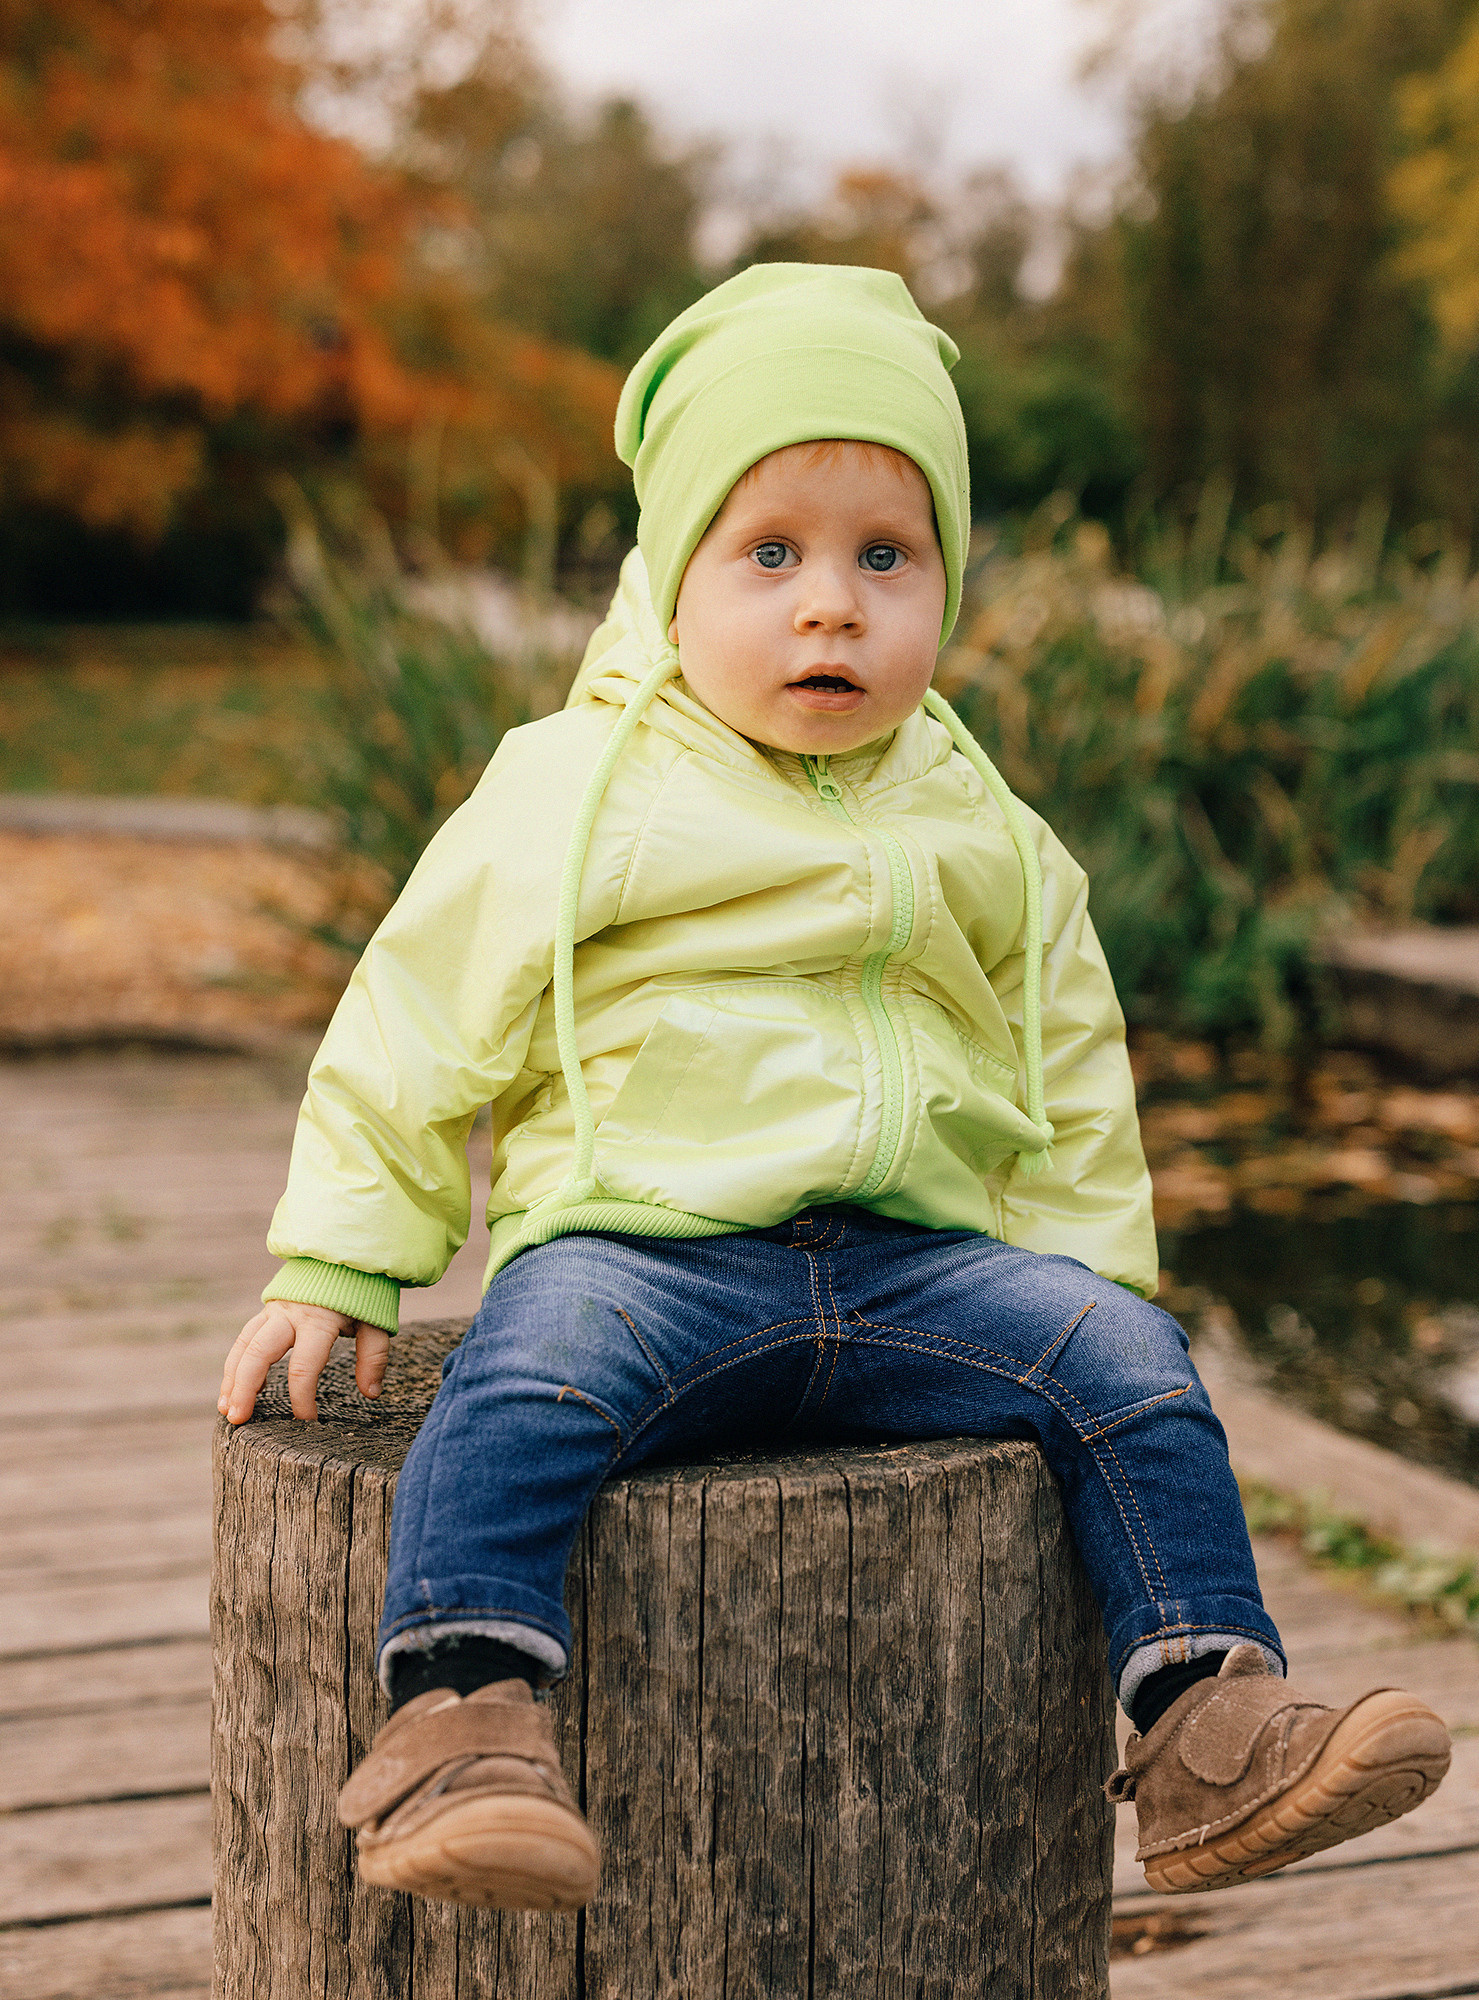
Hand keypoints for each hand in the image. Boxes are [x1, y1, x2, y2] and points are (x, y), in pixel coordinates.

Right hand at [218, 1301, 389, 1424]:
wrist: (346, 1254)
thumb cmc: (363, 1292)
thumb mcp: (376, 1322)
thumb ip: (373, 1357)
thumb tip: (372, 1393)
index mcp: (318, 1320)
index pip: (303, 1366)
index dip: (302, 1398)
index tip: (308, 1422)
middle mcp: (290, 1315)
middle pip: (259, 1353)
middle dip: (245, 1387)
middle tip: (238, 1419)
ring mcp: (275, 1311)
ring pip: (244, 1345)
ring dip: (231, 1378)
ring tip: (225, 1410)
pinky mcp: (268, 1311)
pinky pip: (245, 1339)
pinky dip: (236, 1364)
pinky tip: (234, 1390)